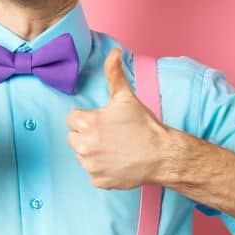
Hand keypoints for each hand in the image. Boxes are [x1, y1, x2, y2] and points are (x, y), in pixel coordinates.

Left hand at [64, 48, 172, 189]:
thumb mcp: (126, 98)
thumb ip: (114, 74)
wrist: (163, 155)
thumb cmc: (144, 125)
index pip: (72, 119)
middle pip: (73, 138)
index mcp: (87, 123)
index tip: (102, 121)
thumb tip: (114, 53)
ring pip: (82, 156)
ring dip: (93, 152)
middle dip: (87, 135)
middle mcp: (84, 145)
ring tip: (115, 148)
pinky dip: (102, 169)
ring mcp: (90, 165)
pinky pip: (92, 173)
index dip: (87, 118)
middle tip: (109, 135)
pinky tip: (117, 162)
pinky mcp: (98, 181)